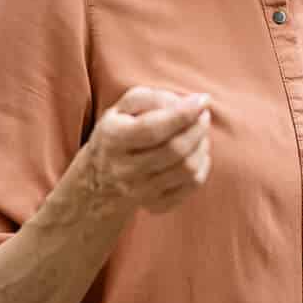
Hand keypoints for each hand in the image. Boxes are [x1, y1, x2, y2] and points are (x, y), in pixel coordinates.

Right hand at [76, 86, 211, 216]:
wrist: (99, 178)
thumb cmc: (119, 132)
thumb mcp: (123, 107)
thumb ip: (152, 98)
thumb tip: (188, 103)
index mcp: (113, 139)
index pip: (152, 129)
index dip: (182, 114)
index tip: (202, 100)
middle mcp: (123, 170)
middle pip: (174, 150)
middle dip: (198, 128)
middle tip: (203, 114)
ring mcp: (140, 191)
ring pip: (187, 169)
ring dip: (202, 145)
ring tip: (200, 131)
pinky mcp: (156, 204)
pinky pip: (191, 185)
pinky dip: (202, 166)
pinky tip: (196, 153)